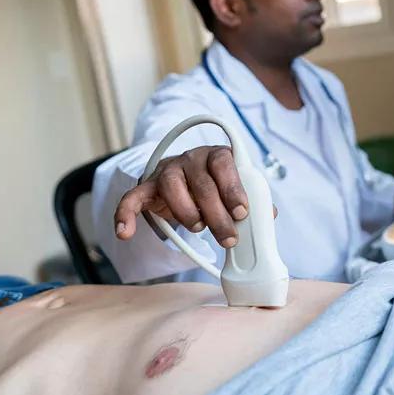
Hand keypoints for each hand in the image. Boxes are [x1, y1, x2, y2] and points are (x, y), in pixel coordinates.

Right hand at [114, 146, 249, 247]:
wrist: (185, 179)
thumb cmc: (216, 186)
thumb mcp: (235, 189)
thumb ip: (252, 200)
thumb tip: (268, 215)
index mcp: (217, 156)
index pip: (224, 164)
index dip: (233, 189)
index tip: (242, 213)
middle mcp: (191, 159)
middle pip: (202, 184)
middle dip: (217, 216)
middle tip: (229, 238)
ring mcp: (167, 171)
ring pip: (172, 188)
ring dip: (187, 214)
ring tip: (198, 229)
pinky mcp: (147, 187)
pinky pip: (132, 197)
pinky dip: (125, 215)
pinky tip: (125, 233)